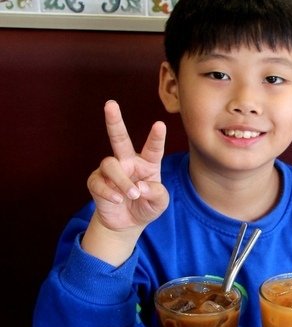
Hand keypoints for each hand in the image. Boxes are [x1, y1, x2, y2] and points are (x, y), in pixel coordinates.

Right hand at [82, 101, 168, 263]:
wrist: (127, 223)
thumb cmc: (146, 206)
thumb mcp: (159, 203)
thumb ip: (156, 193)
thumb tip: (140, 186)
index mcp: (147, 163)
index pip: (153, 148)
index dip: (156, 137)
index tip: (160, 125)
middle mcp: (128, 162)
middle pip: (119, 138)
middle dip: (114, 121)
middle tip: (110, 104)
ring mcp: (111, 171)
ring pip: (110, 164)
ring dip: (122, 181)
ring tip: (132, 195)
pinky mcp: (96, 182)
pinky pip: (99, 183)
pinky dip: (109, 193)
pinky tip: (117, 200)